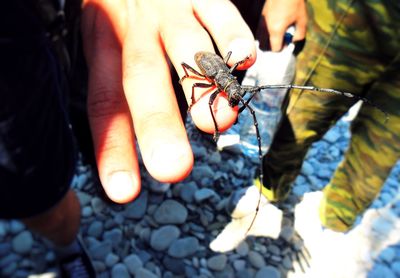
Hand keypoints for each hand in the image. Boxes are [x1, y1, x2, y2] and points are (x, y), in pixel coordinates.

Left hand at [81, 0, 255, 202]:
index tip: (123, 192)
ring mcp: (170, 8)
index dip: (113, 147)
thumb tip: (150, 140)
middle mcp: (136, 29)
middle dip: (157, 125)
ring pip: (185, 47)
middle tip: (172, 169)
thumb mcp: (108, 41)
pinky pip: (218, 11)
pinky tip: (244, 61)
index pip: (105, 103)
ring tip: (219, 122)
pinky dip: (233, 36)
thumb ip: (123, 85)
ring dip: (204, 86)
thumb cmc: (123, 12)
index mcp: (106, 45)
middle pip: (141, 78)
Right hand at [261, 0, 306, 50]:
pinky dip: (265, 32)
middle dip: (272, 45)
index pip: (274, 48)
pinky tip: (274, 25)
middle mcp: (266, 28)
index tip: (286, 43)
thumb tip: (294, 40)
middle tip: (281, 40)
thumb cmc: (294, 2)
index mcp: (276, 30)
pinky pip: (260, 30)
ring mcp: (262, 22)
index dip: (281, 48)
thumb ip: (299, 34)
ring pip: (260, 38)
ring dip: (268, 39)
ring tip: (277, 32)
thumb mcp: (302, 19)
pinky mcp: (261, 16)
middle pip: (264, 46)